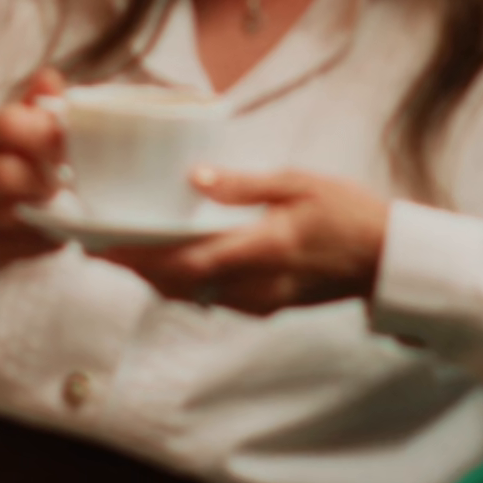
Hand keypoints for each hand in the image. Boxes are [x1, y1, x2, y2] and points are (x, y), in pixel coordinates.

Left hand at [105, 168, 388, 315]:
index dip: (138, 256)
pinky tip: (172, 261)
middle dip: (134, 267)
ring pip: (191, 295)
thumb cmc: (347, 211)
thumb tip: (193, 177)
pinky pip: (211, 298)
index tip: (100, 243)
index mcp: (263, 248)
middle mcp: (254, 284)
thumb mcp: (299, 183)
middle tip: (96, 245)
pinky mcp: (265, 305)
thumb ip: (244, 185)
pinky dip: (183, 281)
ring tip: (123, 250)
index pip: (186, 259)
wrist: (386, 258)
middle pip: (178, 284)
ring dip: (155, 276)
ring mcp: (259, 301)